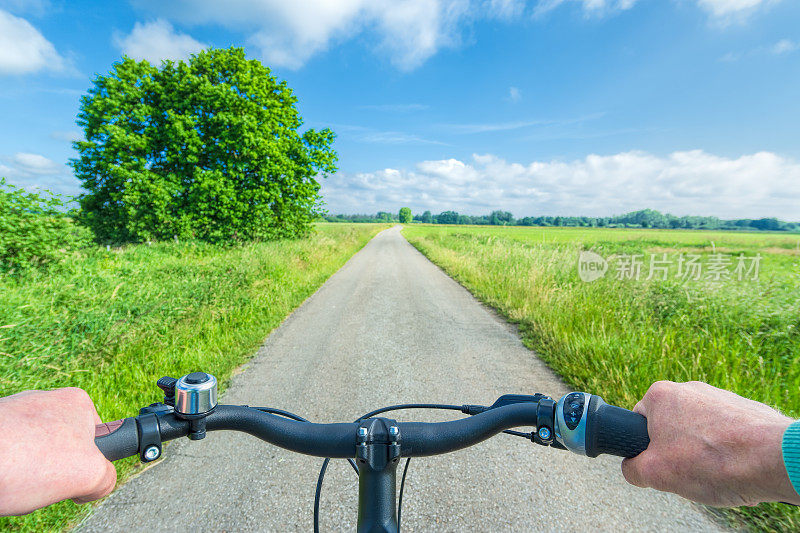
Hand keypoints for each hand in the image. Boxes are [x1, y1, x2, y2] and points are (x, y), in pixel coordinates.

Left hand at [0, 388, 116, 515]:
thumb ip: (107, 478)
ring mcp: (13, 415)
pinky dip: (5, 474)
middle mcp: (45, 402)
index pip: (98, 439)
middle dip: (53, 473)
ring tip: (13, 483)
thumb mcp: (89, 475)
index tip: (72, 478)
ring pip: (32, 456)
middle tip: (41, 484)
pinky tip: (0, 480)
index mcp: (77, 403)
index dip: (88, 466)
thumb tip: (98, 483)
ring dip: (26, 476)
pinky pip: (8, 458)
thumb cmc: (22, 462)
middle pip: (63, 449)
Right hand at [621, 380, 796, 506]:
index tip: (660, 463)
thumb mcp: (654, 474)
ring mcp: (720, 397)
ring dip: (704, 453)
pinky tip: (737, 468)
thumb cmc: (711, 462)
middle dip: (678, 452)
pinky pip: (727, 435)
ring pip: (700, 432)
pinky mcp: (746, 409)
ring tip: (717, 473)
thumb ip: (632, 468)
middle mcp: (689, 389)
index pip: (639, 421)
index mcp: (661, 395)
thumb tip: (633, 468)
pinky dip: (729, 452)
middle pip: (672, 427)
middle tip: (688, 472)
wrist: (772, 459)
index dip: (647, 447)